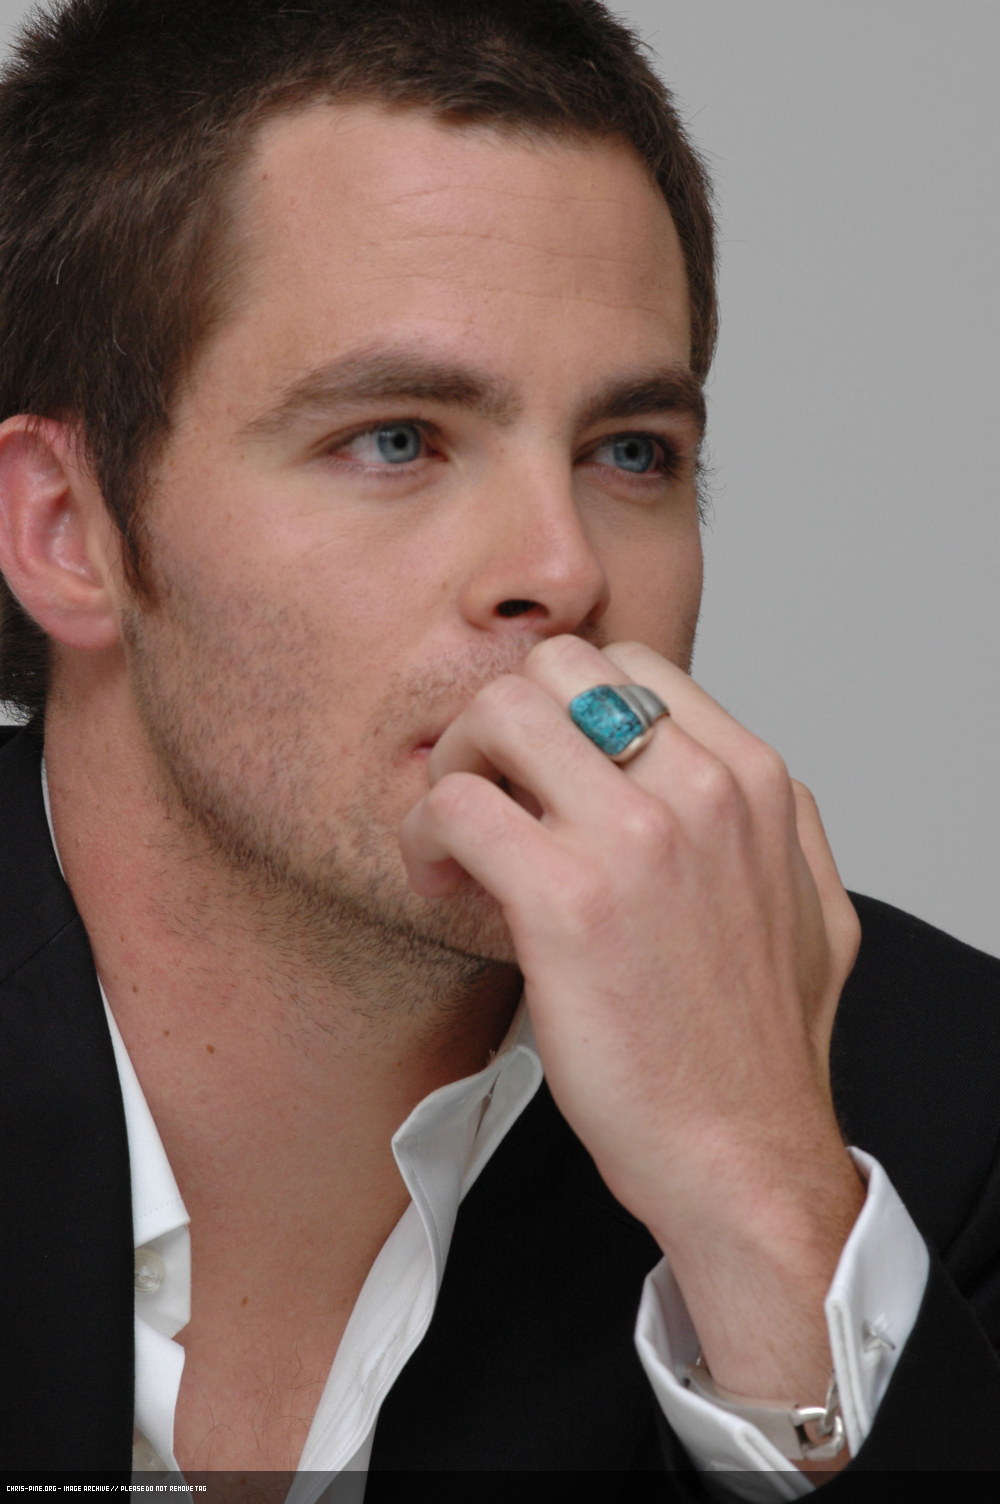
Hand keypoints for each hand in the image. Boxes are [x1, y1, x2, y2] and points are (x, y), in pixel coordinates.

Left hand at [400, 634, 864, 1435]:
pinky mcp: (567, 902)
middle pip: (555, 666)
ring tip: (453, 835)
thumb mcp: (813, 904)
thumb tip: (721, 766)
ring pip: (498, 712)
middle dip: (501, 717)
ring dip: (453, 763)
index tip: (540, 771)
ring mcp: (634, 839)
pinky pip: (458, 805)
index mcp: (754, 780)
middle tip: (482, 788)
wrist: (743, 1154)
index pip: (628, 663)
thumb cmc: (759, 1045)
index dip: (564, 708)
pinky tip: (439, 881)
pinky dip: (425, 835)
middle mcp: (700, 789)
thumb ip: (778, 820)